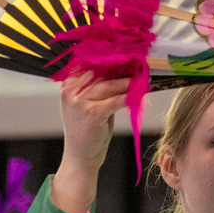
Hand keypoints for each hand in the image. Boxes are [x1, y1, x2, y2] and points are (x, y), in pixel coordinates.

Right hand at [51, 73, 132, 212]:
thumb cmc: (87, 130)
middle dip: (123, 68)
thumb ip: (99, 88)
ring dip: (130, 81)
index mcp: (68, 85)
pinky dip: (130, 96)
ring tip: (145, 78)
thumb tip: (122, 70)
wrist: (80, 157)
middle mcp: (71, 90)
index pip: (91, 65)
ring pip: (110, 84)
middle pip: (101, 72)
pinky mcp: (92, 113)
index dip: (111, 59)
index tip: (130, 55)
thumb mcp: (89, 104)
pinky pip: (116, 100)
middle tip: (142, 64)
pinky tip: (140, 94)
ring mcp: (80, 101)